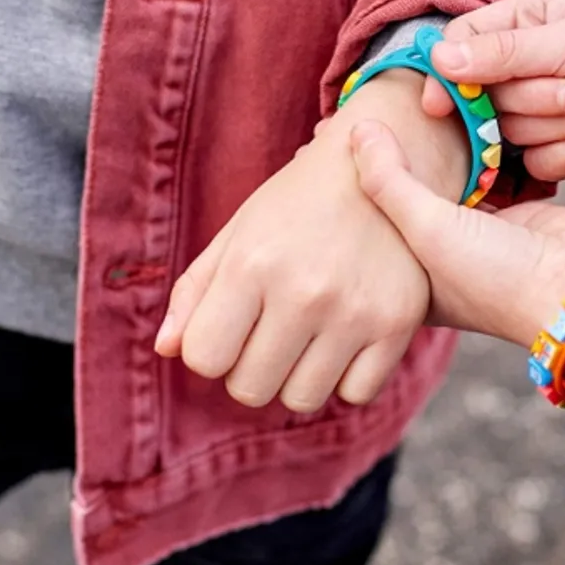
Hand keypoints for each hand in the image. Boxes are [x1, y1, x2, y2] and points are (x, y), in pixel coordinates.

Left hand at [154, 70, 467, 411]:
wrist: (384, 166)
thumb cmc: (300, 201)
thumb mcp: (241, 230)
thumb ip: (196, 289)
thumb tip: (166, 351)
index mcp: (253, 264)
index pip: (204, 359)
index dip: (212, 346)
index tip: (233, 321)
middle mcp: (304, 292)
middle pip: (249, 389)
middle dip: (251, 365)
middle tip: (272, 326)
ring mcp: (356, 311)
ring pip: (302, 399)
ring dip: (297, 374)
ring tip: (310, 331)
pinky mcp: (398, 323)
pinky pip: (356, 394)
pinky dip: (346, 376)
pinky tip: (347, 337)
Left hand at [351, 121, 564, 395]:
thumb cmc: (500, 279)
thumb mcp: (429, 231)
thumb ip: (391, 181)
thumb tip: (358, 130)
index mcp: (408, 283)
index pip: (364, 232)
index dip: (342, 193)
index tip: (318, 148)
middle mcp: (438, 256)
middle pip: (400, 200)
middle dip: (382, 164)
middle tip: (349, 120)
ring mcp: (475, 230)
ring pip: (440, 178)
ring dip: (427, 148)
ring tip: (392, 107)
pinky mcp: (508, 205)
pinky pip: (479, 166)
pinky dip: (467, 144)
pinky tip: (444, 113)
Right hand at [422, 0, 564, 180]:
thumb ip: (504, 54)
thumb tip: (438, 58)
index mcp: (525, 24)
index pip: (461, 49)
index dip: (448, 78)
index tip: (441, 105)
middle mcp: (528, 68)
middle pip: (488, 101)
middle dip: (538, 101)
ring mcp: (547, 111)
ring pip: (514, 136)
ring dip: (564, 125)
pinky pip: (541, 163)